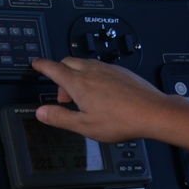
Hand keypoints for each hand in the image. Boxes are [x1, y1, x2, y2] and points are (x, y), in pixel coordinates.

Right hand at [31, 57, 171, 142]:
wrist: (153, 112)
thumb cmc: (122, 119)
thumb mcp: (85, 125)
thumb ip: (60, 118)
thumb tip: (41, 112)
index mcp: (79, 83)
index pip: (53, 68)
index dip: (41, 65)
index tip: (36, 64)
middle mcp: (93, 71)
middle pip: (68, 62)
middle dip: (60, 74)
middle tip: (63, 96)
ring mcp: (108, 69)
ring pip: (85, 64)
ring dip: (77, 75)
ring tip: (83, 99)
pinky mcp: (121, 71)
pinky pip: (101, 67)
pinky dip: (93, 76)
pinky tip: (102, 93)